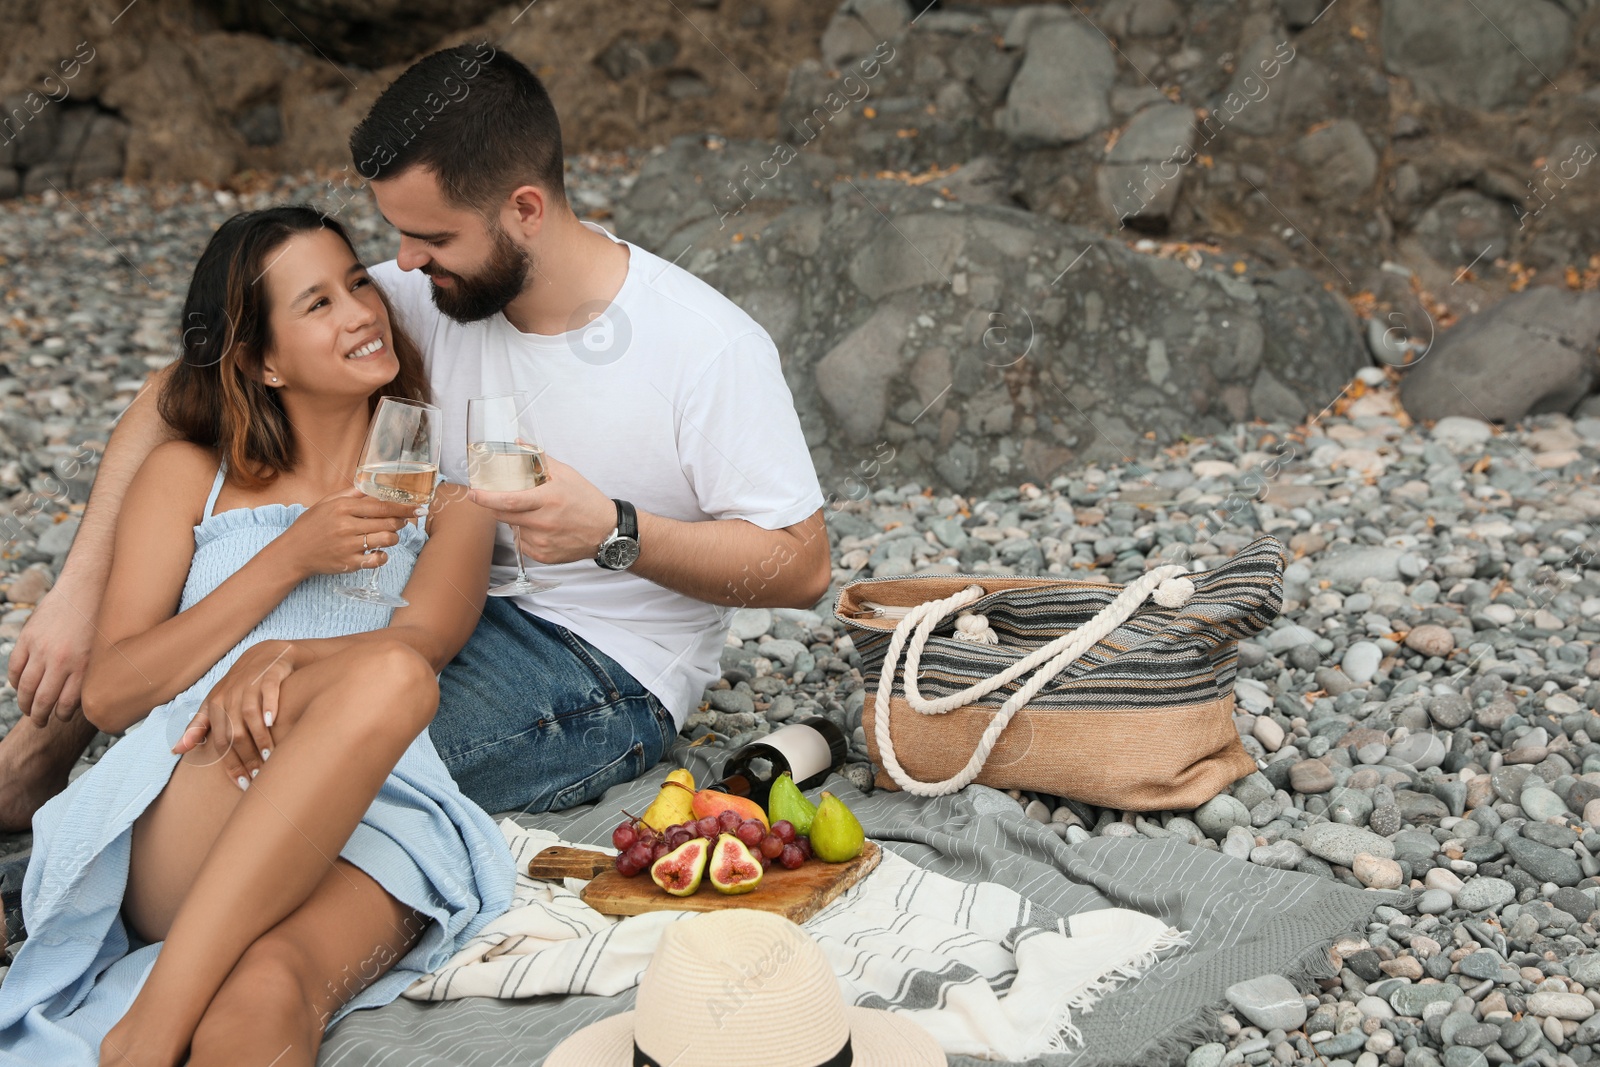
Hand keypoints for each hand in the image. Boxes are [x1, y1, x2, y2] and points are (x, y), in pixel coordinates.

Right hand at [7, 578, 96, 725]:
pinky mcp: (27, 638)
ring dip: (24, 703)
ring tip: (27, 709)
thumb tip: (87, 698)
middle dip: (40, 716)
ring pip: (25, 687)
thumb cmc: (102, 620)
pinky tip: (18, 687)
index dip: (61, 715)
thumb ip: (92, 672)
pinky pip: (14, 667)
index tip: (60, 719)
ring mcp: (42, 649)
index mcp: (84, 666)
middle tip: (40, 722)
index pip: (67, 703)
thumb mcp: (104, 649)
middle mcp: (62, 660)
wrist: (87, 588)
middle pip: (43, 700)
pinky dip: (14, 681)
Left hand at [173, 639, 296, 787]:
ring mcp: (249, 685)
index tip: (242, 783)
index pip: (220, 742)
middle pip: (235, 733)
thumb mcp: (215, 704)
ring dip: (260, 738)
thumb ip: (198, 727)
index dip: (231, 764)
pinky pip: (267, 692)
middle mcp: (229, 696)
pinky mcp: (269, 675)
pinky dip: (269, 706)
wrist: (266, 655)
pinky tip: (273, 722)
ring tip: (269, 758)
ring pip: (249, 716)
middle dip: (247, 758)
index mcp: (214, 706)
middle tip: (259, 776)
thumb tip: (175, 751)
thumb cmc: (238, 686)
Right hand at [275, 486, 419, 579]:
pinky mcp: (348, 563)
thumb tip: (371, 485)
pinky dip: (383, 556)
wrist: (293, 552)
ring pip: (387, 540)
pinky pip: (377, 560)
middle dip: (400, 522)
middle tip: (400, 522)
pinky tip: (378, 552)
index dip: (404, 507)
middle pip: (388, 522)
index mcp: (343, 507)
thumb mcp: (326, 503)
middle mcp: (347, 525)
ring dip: (393, 538)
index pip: (382, 505)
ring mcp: (348, 545)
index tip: (419, 508)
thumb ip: (350, 494)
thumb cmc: (311, 525)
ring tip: (387, 536)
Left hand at [467, 454, 616, 564]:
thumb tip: (518, 443)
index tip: (472, 494)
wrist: (606, 531)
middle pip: (504, 516)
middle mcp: (544, 523)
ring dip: (517, 521)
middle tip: (502, 500)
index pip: (508, 501)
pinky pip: (523, 543)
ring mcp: (543, 542)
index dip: (486, 498)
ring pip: (514, 529)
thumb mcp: (567, 474)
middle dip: (497, 507)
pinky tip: (544, 529)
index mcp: (548, 500)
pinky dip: (527, 534)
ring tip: (537, 515)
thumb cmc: (587, 501)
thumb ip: (539, 458)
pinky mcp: (543, 555)